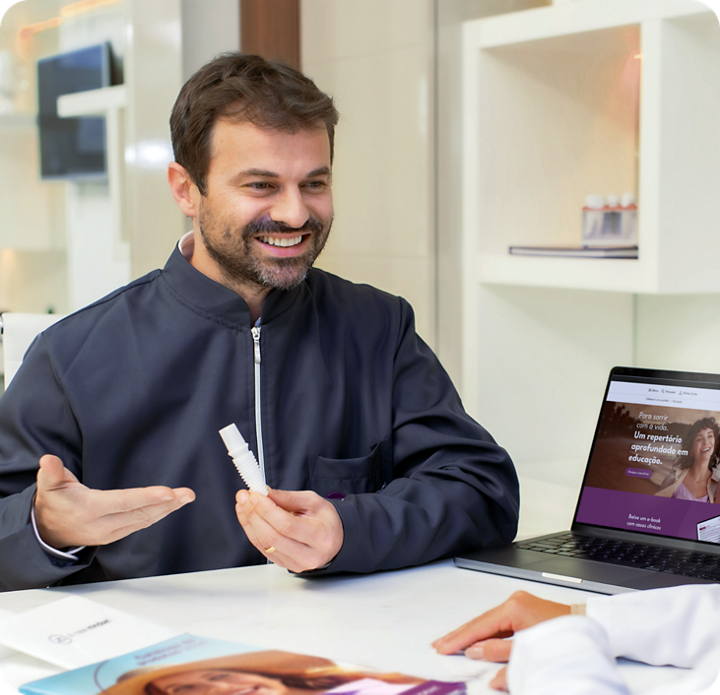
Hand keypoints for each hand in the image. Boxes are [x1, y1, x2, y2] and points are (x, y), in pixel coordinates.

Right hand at [34, 455, 194, 548]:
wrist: (48, 531)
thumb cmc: (54, 502)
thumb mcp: (48, 486)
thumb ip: (51, 472)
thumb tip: (48, 460)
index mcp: (89, 509)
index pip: (123, 502)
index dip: (146, 497)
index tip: (168, 492)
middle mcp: (103, 524)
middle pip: (140, 513)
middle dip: (166, 503)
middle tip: (187, 494)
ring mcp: (111, 532)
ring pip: (144, 520)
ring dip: (167, 509)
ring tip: (185, 497)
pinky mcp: (116, 534)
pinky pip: (141, 524)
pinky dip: (159, 514)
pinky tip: (171, 506)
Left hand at [235, 488, 342, 571]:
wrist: (335, 539)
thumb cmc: (326, 520)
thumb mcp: (313, 501)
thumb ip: (288, 498)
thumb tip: (265, 493)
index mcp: (320, 537)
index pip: (287, 525)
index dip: (267, 510)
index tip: (255, 495)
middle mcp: (308, 555)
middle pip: (273, 536)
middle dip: (254, 514)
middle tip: (244, 497)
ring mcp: (296, 564)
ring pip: (265, 544)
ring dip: (249, 522)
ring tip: (243, 504)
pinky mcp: (285, 565)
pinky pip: (263, 549)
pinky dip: (252, 531)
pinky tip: (248, 517)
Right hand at [431, 591, 571, 690]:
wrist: (589, 627)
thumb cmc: (564, 637)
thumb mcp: (528, 648)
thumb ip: (500, 651)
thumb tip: (476, 652)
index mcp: (514, 607)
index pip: (480, 626)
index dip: (460, 639)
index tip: (443, 647)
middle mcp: (514, 602)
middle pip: (480, 621)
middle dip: (460, 634)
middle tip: (440, 645)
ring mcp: (519, 605)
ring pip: (488, 622)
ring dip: (472, 635)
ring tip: (453, 644)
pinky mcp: (524, 611)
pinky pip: (499, 623)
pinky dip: (486, 633)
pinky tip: (476, 641)